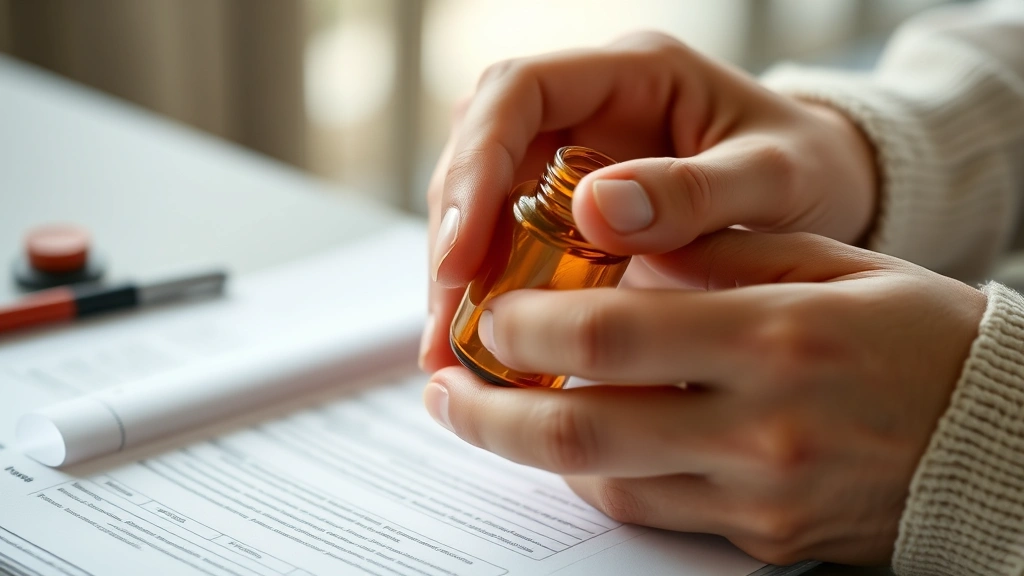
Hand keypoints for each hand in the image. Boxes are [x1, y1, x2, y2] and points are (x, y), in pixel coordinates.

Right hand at [421, 31, 877, 369]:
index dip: (476, 164)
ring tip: (450, 355)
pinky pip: (508, 242)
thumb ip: (700, 190)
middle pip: (479, 152)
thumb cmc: (809, 169)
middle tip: (446, 325)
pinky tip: (483, 351)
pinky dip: (491, 295)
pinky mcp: (568, 206)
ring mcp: (571, 156)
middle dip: (453, 236)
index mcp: (632, 72)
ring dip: (459, 275)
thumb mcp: (777, 176)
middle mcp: (587, 107)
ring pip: (480, 202)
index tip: (464, 251)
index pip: (518, 91)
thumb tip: (596, 210)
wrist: (828, 190)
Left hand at [421, 230, 985, 564]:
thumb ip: (709, 253)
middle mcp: (760, 427)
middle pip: (581, 430)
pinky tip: (568, 447)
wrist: (993, 439)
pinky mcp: (763, 539)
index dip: (524, 327)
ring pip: (604, 485)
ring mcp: (759, 495)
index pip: (607, 333)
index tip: (487, 316)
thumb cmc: (913, 334)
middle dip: (489, 410)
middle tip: (445, 388)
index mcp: (773, 336)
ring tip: (487, 416)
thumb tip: (607, 247)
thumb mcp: (822, 261)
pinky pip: (651, 515)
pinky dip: (595, 480)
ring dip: (528, 450)